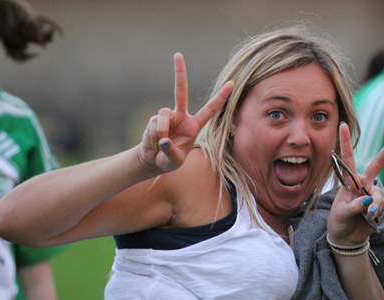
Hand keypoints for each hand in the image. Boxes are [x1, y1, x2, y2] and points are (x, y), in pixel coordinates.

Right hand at [138, 53, 233, 172]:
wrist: (151, 161)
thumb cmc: (168, 161)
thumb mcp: (174, 161)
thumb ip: (171, 151)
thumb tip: (163, 139)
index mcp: (194, 125)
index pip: (210, 109)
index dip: (220, 97)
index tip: (232, 83)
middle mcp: (181, 117)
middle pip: (181, 91)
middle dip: (179, 73)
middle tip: (178, 54)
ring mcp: (167, 117)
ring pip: (164, 115)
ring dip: (162, 130)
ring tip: (160, 144)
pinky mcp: (154, 120)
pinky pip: (154, 124)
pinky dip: (154, 135)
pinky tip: (154, 143)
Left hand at [327, 123, 383, 244]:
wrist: (346, 238)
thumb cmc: (338, 222)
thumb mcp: (340, 214)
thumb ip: (352, 207)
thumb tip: (367, 201)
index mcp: (348, 180)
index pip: (346, 158)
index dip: (344, 141)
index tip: (342, 124)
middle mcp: (361, 184)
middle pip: (377, 164)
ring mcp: (371, 194)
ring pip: (379, 193)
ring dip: (375, 204)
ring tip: (367, 215)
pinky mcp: (379, 205)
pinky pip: (382, 206)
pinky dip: (376, 212)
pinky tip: (369, 218)